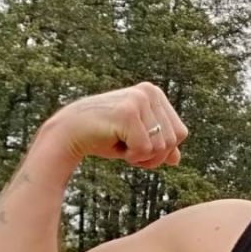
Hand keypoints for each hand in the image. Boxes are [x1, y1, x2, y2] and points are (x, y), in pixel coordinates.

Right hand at [46, 84, 188, 168]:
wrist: (69, 133)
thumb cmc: (103, 136)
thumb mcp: (135, 141)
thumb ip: (157, 146)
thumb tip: (177, 159)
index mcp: (155, 94)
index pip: (181, 133)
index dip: (163, 150)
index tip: (139, 146)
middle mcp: (150, 92)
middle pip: (174, 141)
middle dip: (153, 156)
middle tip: (129, 149)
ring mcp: (139, 100)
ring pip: (161, 147)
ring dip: (141, 157)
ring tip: (121, 145)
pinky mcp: (128, 112)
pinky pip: (144, 148)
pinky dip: (131, 156)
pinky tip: (115, 145)